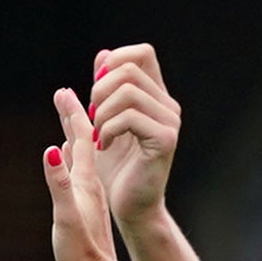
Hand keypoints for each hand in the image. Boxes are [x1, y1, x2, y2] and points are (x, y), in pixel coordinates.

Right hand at [42, 86, 117, 260]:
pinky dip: (71, 155)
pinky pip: (76, 170)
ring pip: (80, 153)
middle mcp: (87, 181)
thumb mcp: (66, 215)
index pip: (82, 138)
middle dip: (72, 114)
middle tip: (63, 92)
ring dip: (73, 132)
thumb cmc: (79, 249)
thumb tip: (52, 151)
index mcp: (84, 179)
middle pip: (82, 139)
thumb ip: (58, 183)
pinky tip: (68, 153)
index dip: (73, 113)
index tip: (64, 90)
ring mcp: (85, 191)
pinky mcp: (82, 203)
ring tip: (69, 116)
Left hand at [80, 44, 180, 230]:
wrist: (129, 207)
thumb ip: (100, 92)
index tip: (97, 88)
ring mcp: (170, 121)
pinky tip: (104, 146)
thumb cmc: (116, 170)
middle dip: (99, 91)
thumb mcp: (101, 125)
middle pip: (129, 69)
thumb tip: (102, 55)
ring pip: (127, 92)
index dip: (115, 60)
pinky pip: (129, 117)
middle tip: (91, 119)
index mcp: (156, 97)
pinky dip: (108, 129)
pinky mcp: (165, 140)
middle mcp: (168, 105)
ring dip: (101, 113)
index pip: (142, 53)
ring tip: (97, 136)